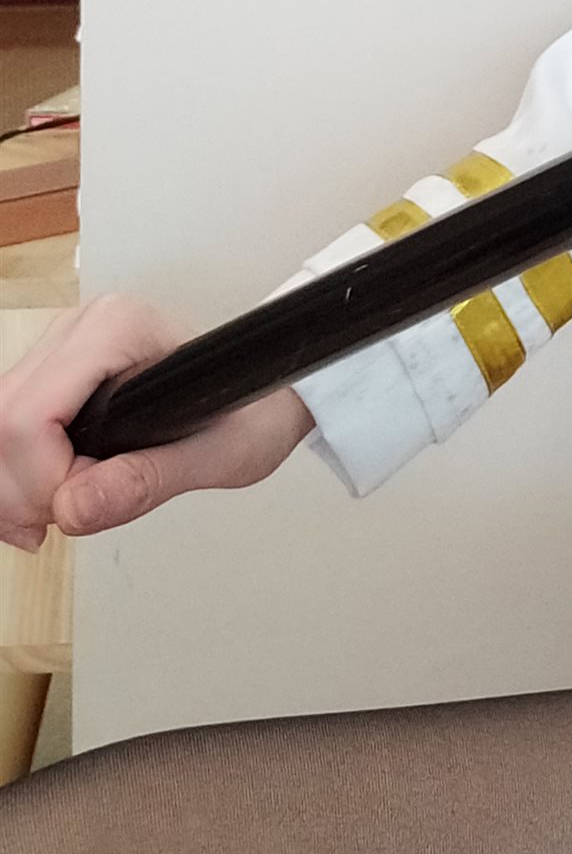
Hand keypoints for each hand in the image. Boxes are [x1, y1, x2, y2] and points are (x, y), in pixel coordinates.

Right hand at [0, 295, 312, 551]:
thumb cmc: (249, 411)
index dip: (41, 479)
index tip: (75, 511)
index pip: (30, 415)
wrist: (264, 397)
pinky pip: (5, 430)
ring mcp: (61, 350)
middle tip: (60, 523)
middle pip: (1, 420)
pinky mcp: (52, 377)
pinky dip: (12, 477)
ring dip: (10, 487)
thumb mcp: (218, 455)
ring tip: (54, 517)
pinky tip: (42, 503)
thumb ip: (147, 480)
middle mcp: (81, 329)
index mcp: (119, 329)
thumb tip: (72, 509)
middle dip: (19, 489)